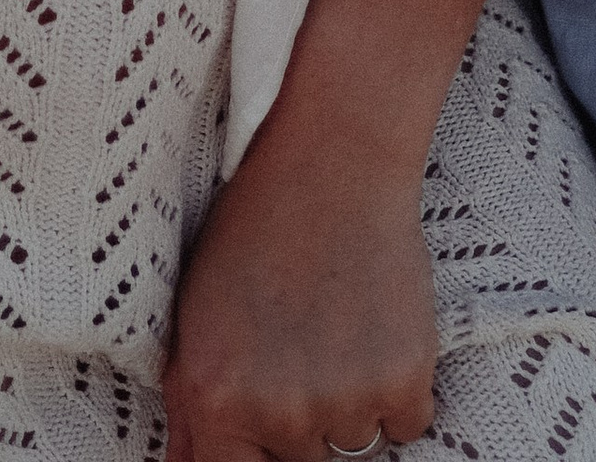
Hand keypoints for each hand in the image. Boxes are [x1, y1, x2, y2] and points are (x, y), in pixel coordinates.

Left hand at [163, 118, 434, 461]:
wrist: (333, 164)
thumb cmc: (256, 230)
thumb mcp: (197, 313)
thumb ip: (189, 409)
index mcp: (215, 397)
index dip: (255, 450)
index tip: (272, 414)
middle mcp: (277, 412)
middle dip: (301, 420)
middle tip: (304, 345)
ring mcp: (343, 401)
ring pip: (354, 446)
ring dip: (352, 404)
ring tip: (338, 328)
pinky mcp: (403, 381)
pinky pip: (406, 425)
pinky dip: (399, 389)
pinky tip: (376, 328)